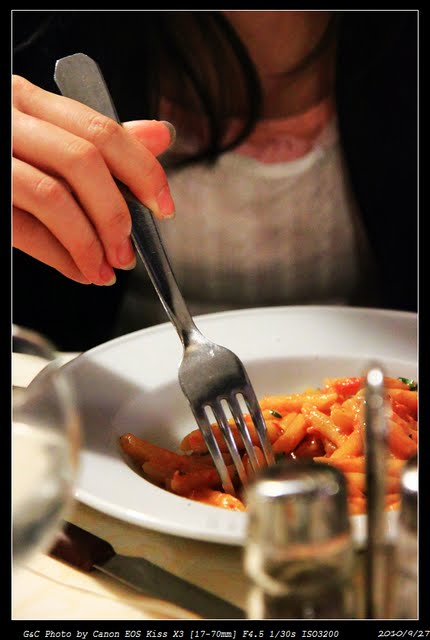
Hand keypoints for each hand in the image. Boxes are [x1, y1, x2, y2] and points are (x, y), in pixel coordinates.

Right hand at [12, 75, 174, 284]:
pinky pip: (24, 230)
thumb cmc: (3, 155)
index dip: (143, 172)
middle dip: (117, 214)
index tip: (163, 206)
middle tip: (129, 250)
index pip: (102, 130)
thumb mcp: (45, 137)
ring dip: (90, 242)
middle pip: (83, 162)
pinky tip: (79, 270)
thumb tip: (158, 137)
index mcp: (30, 102)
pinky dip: (60, 257)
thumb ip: (98, 140)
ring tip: (105, 267)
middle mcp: (8, 121)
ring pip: (53, 196)